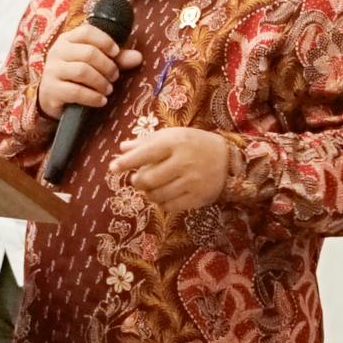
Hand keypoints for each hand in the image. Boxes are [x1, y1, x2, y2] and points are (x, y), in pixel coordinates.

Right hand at [34, 23, 134, 115]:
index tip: (116, 53)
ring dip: (101, 82)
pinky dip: (93, 97)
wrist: (53, 98)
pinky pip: (75, 91)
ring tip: (109, 89)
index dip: (105, 41)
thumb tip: (138, 57)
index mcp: (68, 39)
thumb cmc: (77, 77)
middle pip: (88, 52)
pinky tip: (101, 101)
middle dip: (107, 66)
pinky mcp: (51, 90)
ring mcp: (52, 70)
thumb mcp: (96, 64)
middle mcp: (57, 52)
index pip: (87, 32)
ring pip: (82, 71)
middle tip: (115, 76)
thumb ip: (117, 60)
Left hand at [108, 125, 230, 216]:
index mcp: (175, 142)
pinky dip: (162, 203)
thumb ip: (147, 142)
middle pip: (147, 180)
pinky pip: (170, 206)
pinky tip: (164, 196)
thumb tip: (122, 148)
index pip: (145, 154)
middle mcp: (183, 162)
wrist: (229, 160)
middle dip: (138, 182)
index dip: (126, 162)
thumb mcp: (173, 136)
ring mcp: (191, 181)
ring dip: (149, 194)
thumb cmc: (195, 144)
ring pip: (157, 195)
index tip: (113, 167)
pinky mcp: (198, 197)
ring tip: (152, 188)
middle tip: (139, 180)